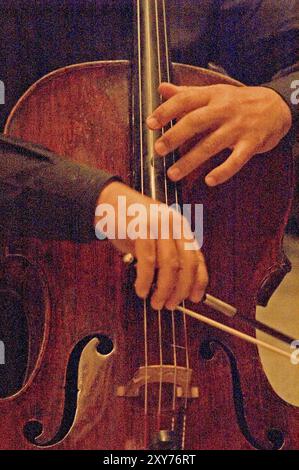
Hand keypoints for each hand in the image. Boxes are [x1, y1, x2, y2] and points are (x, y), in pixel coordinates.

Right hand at [95, 181, 207, 309]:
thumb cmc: (130, 223)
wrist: (108, 201)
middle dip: (180, 289)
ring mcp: (158, 225)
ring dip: (164, 289)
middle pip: (187, 263)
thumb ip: (166, 256)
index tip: (194, 298)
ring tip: (155, 302)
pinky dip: (145, 280)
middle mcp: (173, 224)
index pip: (197, 257)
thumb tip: (176, 286)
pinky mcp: (141, 228)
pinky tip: (142, 289)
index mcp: (180, 227)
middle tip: (171, 304)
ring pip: (169, 264)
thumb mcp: (154, 238)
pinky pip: (148, 261)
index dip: (198, 281)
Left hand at [147, 82, 291, 185]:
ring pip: (211, 144)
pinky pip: (236, 160)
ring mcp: (238, 127)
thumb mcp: (214, 93)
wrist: (277, 106)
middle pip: (196, 121)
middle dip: (175, 136)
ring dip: (191, 160)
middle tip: (158, 150)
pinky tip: (210, 181)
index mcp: (212, 96)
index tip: (150, 123)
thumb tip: (161, 88)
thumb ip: (187, 93)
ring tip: (173, 174)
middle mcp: (224, 110)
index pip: (186, 100)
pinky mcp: (251, 143)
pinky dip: (223, 171)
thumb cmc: (238, 102)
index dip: (166, 111)